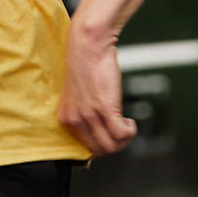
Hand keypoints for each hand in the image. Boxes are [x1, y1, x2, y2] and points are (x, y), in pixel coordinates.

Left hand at [60, 23, 136, 154]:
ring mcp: (90, 116)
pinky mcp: (105, 108)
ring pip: (111, 146)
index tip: (110, 132)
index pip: (87, 147)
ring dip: (124, 139)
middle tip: (122, 130)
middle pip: (100, 150)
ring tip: (125, 124)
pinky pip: (121, 134)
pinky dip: (130, 132)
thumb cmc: (86, 66)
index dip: (103, 142)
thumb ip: (84, 113)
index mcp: (67, 119)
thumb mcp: (78, 96)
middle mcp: (76, 120)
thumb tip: (101, 127)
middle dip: (116, 144)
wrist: (89, 45)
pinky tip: (129, 121)